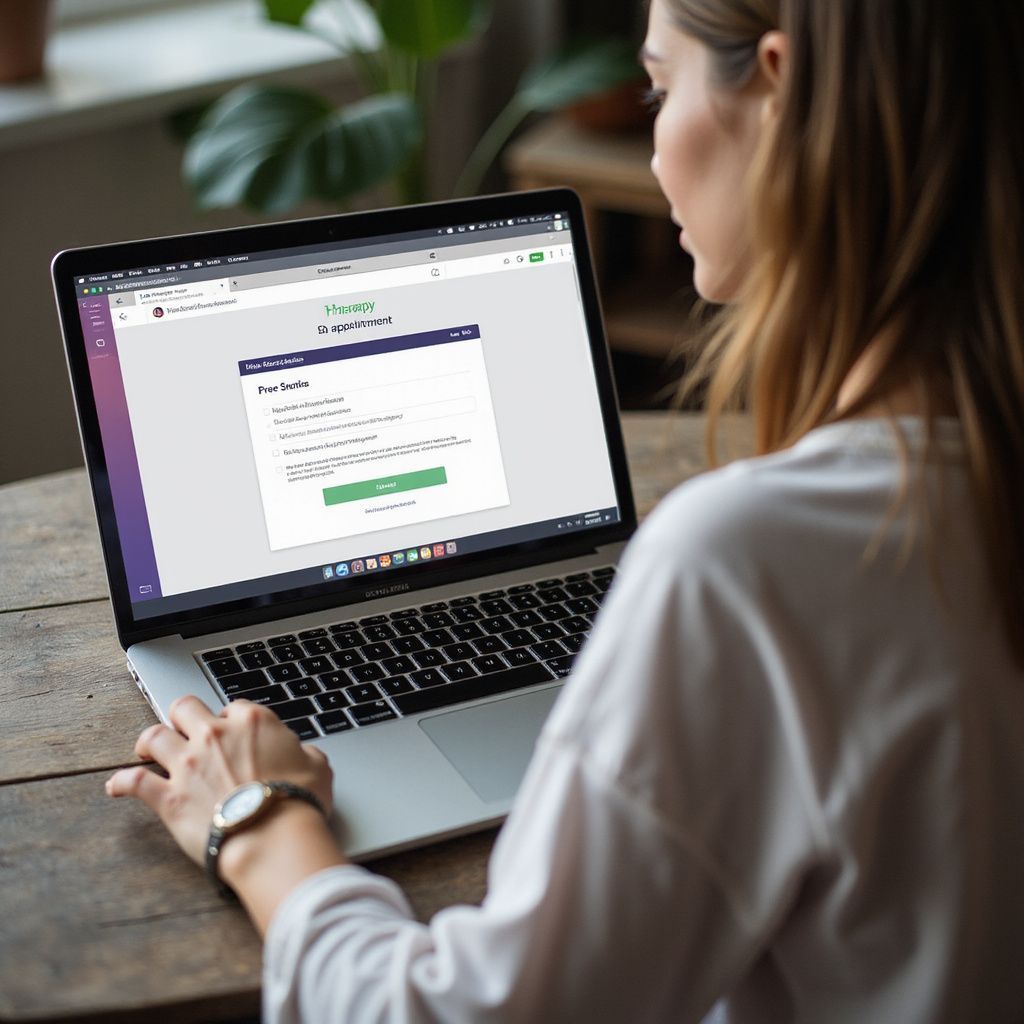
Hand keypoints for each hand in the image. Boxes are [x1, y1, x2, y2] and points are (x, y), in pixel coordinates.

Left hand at [106, 696, 333, 867]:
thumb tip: (302, 755)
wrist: (272, 838)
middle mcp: (215, 735)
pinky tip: (116, 787)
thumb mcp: (319, 768)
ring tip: (147, 747)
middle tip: (187, 727)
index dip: (233, 720)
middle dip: (184, 715)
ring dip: (149, 741)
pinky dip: (121, 784)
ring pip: (154, 736)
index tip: (235, 734)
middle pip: (186, 707)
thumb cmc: (299, 803)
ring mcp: (187, 765)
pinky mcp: (167, 797)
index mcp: (253, 722)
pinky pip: (133, 783)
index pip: (235, 707)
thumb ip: (305, 753)